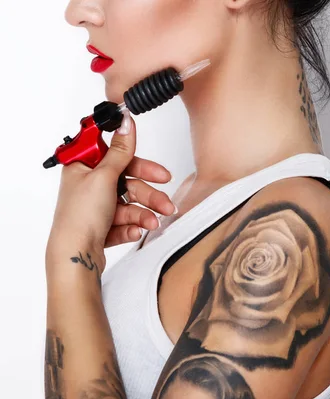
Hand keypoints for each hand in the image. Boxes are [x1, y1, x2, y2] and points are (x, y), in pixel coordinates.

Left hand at [45, 110, 175, 269]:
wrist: (75, 257)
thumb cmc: (79, 217)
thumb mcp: (104, 177)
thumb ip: (120, 151)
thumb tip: (126, 123)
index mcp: (83, 168)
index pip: (117, 157)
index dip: (140, 164)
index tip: (160, 173)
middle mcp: (89, 186)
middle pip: (128, 183)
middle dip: (149, 194)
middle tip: (166, 202)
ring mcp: (95, 208)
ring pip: (130, 204)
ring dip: (144, 214)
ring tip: (153, 223)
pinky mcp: (102, 227)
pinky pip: (125, 222)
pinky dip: (132, 226)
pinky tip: (134, 232)